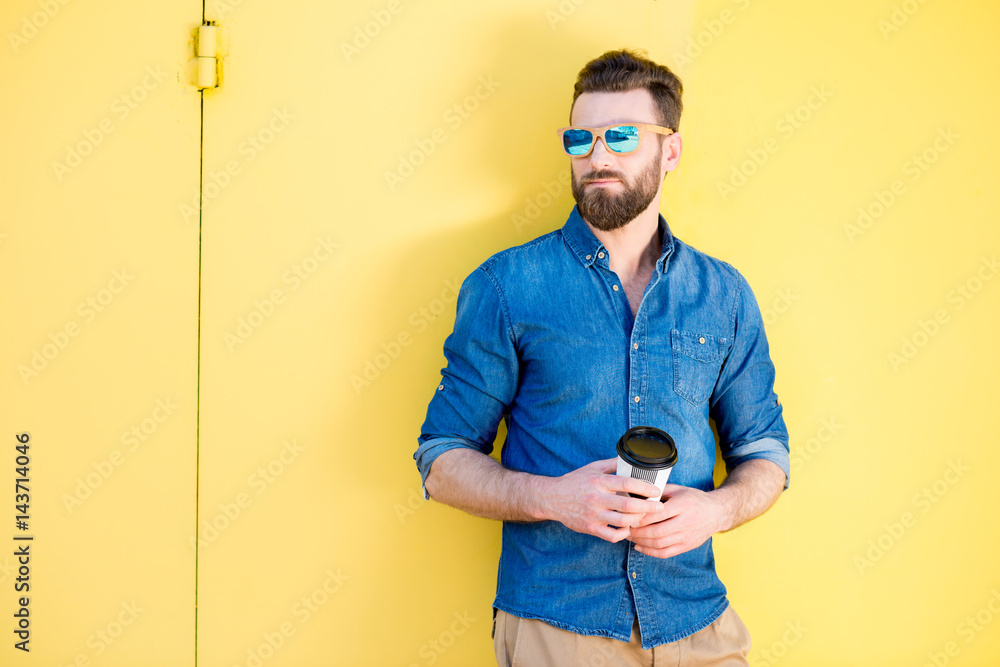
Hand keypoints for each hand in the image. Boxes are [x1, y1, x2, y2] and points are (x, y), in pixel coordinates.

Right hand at [541, 458, 662, 543]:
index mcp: (599, 481)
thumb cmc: (574, 481)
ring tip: (644, 518)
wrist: (552, 498)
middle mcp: (596, 498)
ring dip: (637, 521)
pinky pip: (612, 536)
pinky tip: (628, 529)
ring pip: (622, 522)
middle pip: (628, 505)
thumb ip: (612, 464)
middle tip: (659, 507)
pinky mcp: (589, 528)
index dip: (644, 487)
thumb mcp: (592, 468)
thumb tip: (631, 458)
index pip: (626, 482)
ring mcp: (593, 515)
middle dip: (648, 507)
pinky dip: (623, 534)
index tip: (656, 490)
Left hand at [626, 484, 729, 558]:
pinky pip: (665, 553)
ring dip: (641, 542)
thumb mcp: (678, 489)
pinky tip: (639, 547)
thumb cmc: (694, 498)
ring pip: (659, 544)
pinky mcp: (687, 546)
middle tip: (625, 528)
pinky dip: (650, 552)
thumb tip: (637, 493)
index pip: (657, 514)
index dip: (640, 517)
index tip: (628, 516)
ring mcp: (687, 536)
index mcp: (682, 505)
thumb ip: (659, 492)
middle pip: (656, 532)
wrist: (716, 512)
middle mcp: (685, 522)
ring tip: (629, 537)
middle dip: (637, 532)